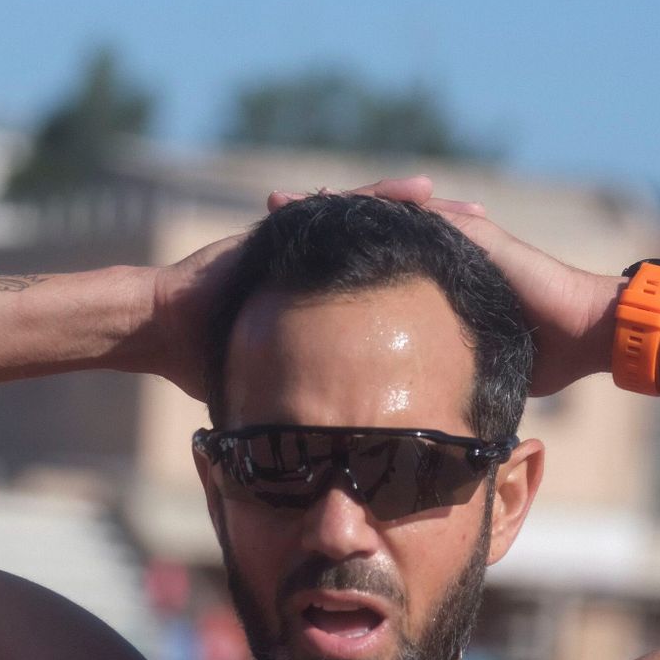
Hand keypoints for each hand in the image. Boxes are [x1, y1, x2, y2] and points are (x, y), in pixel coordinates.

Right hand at [147, 178, 472, 401]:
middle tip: (493, 248)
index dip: (432, 293)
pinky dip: (382, 198)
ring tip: (473, 213)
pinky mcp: (292, 224)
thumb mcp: (279, 393)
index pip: (389, 293)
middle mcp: (321, 267)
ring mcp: (308, 242)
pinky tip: (422, 192)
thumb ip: (309, 414)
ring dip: (426, 216)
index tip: (477, 298)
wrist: (167, 330)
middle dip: (441, 249)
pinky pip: (347, 207)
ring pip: (378, 223)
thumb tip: (340, 467)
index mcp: (324, 304)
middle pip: (394, 252)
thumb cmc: (209, 366)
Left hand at [270, 177, 618, 397]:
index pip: (370, 262)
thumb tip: (400, 421)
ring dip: (345, 204)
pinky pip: (424, 216)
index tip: (279, 255)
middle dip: (323, 218)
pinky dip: (388, 207)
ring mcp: (461, 237)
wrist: (588, 335)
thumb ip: (435, 379)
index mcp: (433, 283)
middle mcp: (444, 253)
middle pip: (371, 228)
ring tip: (300, 199)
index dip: (326, 258)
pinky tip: (351, 202)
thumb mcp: (467, 370)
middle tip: (272, 208)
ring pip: (390, 212)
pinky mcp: (477, 235)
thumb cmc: (542, 358)